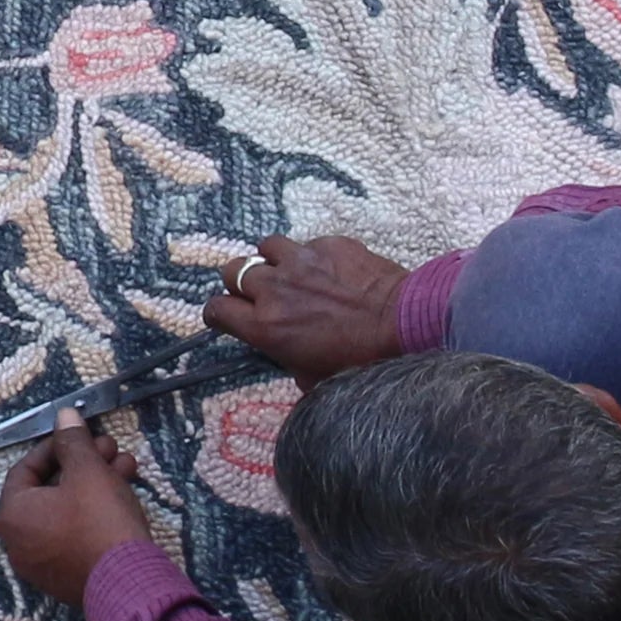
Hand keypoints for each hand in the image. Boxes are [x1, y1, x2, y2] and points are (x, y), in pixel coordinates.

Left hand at [0, 418, 154, 609]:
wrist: (130, 583)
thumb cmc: (99, 520)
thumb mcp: (87, 471)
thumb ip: (72, 441)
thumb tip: (64, 415)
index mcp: (13, 515)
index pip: (26, 469)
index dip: (55, 446)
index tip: (78, 434)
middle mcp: (20, 543)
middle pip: (50, 489)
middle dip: (83, 463)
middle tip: (109, 447)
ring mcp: (44, 564)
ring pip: (68, 511)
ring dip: (96, 483)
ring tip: (126, 465)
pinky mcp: (68, 577)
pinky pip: (76, 535)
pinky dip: (95, 513)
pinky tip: (125, 494)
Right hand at [203, 233, 409, 384]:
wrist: (404, 324)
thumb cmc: (362, 360)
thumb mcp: (314, 377)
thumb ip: (288, 359)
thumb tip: (287, 353)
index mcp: (266, 327)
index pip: (217, 309)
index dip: (220, 312)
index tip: (229, 315)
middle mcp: (274, 289)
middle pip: (233, 271)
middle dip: (242, 282)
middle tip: (262, 294)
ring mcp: (300, 260)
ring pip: (265, 247)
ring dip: (274, 261)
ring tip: (291, 272)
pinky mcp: (328, 244)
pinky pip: (307, 244)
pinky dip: (313, 256)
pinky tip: (331, 270)